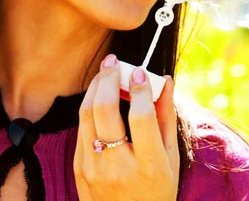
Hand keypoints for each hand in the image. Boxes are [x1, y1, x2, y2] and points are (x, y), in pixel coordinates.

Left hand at [74, 54, 179, 200]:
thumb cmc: (156, 191)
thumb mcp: (170, 159)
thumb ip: (166, 117)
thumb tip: (165, 81)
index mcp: (149, 167)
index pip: (141, 118)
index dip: (140, 90)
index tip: (139, 71)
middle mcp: (117, 167)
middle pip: (105, 110)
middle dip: (108, 78)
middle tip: (114, 60)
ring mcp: (93, 169)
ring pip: (86, 114)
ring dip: (95, 87)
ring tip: (106, 71)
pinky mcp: (78, 168)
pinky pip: (81, 128)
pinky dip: (90, 106)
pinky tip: (99, 95)